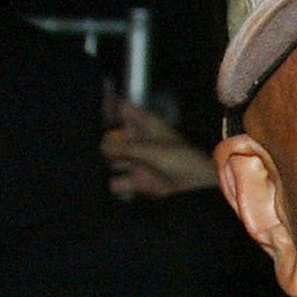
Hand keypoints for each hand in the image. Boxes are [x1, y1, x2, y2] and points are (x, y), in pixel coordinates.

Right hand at [102, 97, 216, 196]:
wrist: (200, 187)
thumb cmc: (183, 161)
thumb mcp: (151, 150)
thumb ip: (124, 147)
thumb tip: (102, 146)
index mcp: (146, 124)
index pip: (123, 109)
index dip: (109, 109)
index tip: (97, 114)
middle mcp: (140, 141)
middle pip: (114, 136)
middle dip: (104, 141)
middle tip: (96, 147)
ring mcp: (139, 161)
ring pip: (114, 158)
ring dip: (106, 162)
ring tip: (100, 165)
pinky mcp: (140, 181)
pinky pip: (120, 182)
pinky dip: (115, 184)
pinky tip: (114, 184)